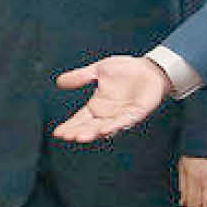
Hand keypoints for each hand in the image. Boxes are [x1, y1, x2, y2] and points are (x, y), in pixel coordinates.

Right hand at [52, 56, 170, 142]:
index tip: (57, 133)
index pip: (80, 119)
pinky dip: (113, 126)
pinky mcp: (135, 113)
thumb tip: (59, 81)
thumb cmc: (126, 70)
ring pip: (104, 128)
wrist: (150, 69)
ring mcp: (121, 115)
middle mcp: (107, 114)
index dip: (69, 126)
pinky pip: (123, 122)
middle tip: (67, 136)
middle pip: (89, 126)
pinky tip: (103, 130)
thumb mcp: (98, 70)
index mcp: (97, 105)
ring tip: (80, 137)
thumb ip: (81, 77)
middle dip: (78, 132)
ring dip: (93, 133)